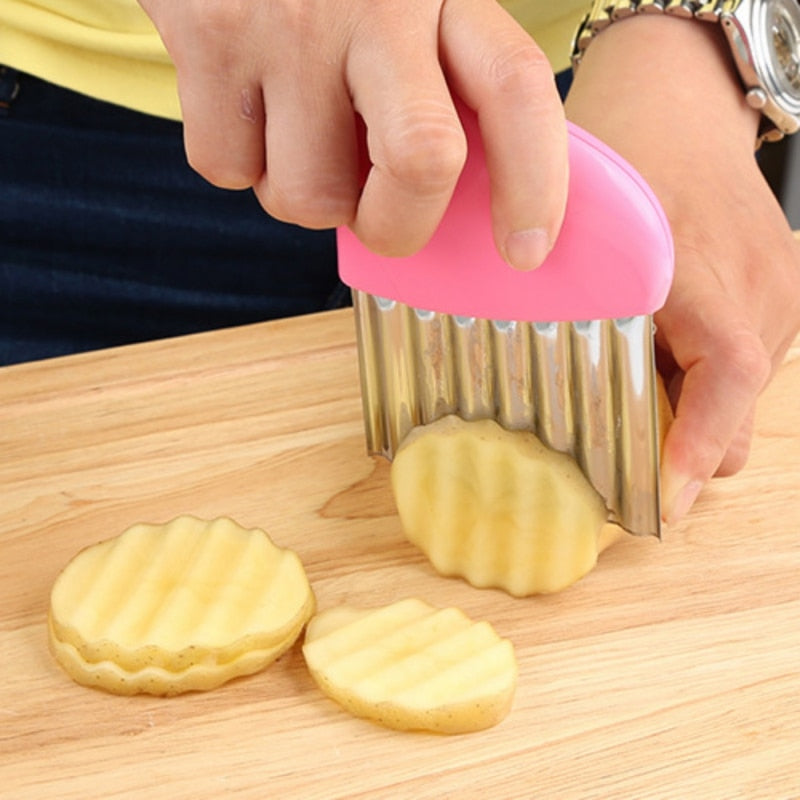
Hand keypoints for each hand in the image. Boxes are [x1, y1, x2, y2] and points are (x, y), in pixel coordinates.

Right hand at [137, 0, 567, 268]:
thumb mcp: (407, 3)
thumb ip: (441, 79)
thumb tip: (450, 202)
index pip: (515, 89)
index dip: (534, 182)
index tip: (526, 250)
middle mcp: (375, 1)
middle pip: (421, 164)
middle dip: (397, 227)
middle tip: (379, 217)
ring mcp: (287, 22)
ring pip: (309, 196)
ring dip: (304, 192)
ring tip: (294, 129)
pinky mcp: (208, 37)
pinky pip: (230, 170)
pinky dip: (238, 162)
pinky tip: (244, 105)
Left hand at [566, 16, 799, 524]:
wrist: (680, 103)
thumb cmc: (629, 155)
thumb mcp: (594, 233)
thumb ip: (584, 311)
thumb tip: (544, 396)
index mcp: (716, 274)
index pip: (727, 378)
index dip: (693, 450)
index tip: (660, 504)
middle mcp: (766, 292)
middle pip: (733, 415)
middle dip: (676, 450)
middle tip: (609, 459)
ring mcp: (780, 294)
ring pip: (737, 398)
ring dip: (683, 412)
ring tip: (625, 387)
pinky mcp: (777, 295)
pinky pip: (741, 365)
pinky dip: (696, 381)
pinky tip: (655, 355)